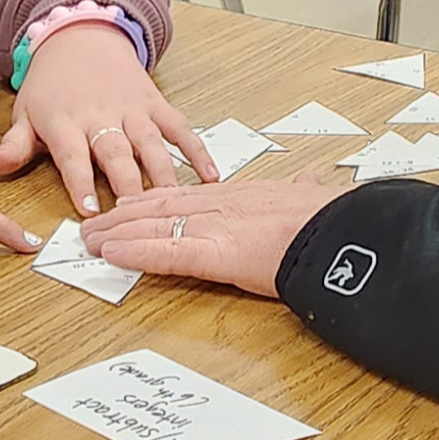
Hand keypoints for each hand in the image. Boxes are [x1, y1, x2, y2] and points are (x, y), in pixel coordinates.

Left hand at [0, 22, 218, 215]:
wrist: (82, 37)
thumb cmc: (52, 85)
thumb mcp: (25, 114)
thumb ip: (12, 147)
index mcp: (66, 123)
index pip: (73, 156)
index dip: (81, 183)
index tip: (90, 211)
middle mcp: (102, 116)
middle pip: (117, 153)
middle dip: (126, 185)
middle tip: (135, 216)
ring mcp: (132, 110)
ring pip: (151, 144)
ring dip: (163, 174)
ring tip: (173, 203)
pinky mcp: (156, 105)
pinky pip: (180, 128)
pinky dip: (197, 150)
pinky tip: (210, 176)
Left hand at [80, 179, 351, 298]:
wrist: (349, 232)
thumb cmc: (339, 219)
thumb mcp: (318, 198)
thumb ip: (306, 193)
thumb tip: (312, 182)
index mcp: (247, 195)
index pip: (190, 196)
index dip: (156, 200)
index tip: (132, 203)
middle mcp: (224, 204)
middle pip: (161, 207)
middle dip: (124, 216)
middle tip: (95, 222)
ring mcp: (218, 227)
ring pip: (154, 227)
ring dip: (117, 234)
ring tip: (89, 241)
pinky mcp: (217, 253)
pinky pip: (167, 253)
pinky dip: (136, 254)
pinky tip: (112, 256)